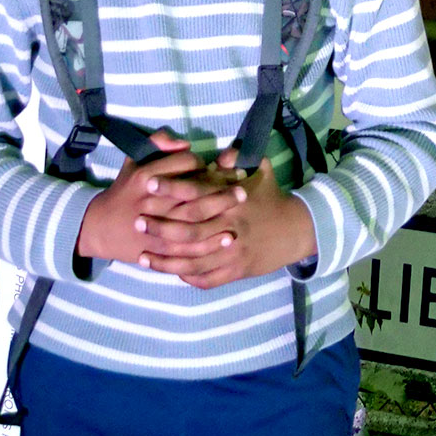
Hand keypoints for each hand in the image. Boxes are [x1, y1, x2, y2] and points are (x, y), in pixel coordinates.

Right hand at [75, 132, 244, 266]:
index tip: (217, 168)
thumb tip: (183, 142)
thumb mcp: (134, 161)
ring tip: (242, 210)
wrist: (100, 227)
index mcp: (147, 176)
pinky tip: (227, 239)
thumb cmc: (125, 190)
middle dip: (221, 189)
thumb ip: (156, 143)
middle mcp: (153, 200)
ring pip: (194, 219)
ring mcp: (156, 225)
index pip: (185, 165)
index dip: (205, 165)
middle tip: (243, 189)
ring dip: (221, 214)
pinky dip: (209, 243)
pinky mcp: (158, 248)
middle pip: (194, 192)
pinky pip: (188, 247)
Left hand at [139, 150, 317, 288]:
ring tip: (142, 256)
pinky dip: (188, 277)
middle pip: (188, 231)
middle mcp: (231, 228)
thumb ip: (239, 158)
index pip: (196, 195)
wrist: (298, 229)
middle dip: (160, 227)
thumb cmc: (273, 197)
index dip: (172, 189)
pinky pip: (207, 279)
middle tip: (136, 221)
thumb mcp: (261, 169)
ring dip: (165, 260)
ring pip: (192, 261)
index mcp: (233, 202)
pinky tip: (172, 272)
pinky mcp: (238, 271)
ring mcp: (234, 253)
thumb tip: (219, 156)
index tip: (149, 184)